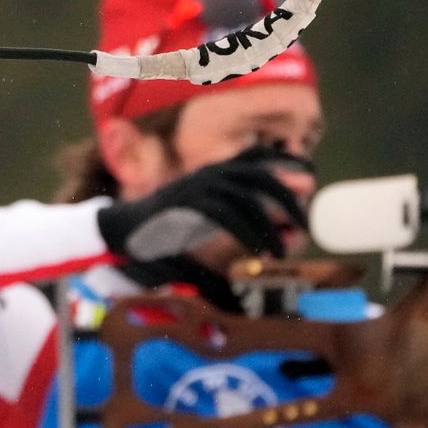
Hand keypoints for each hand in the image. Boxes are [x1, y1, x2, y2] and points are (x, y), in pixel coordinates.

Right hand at [97, 148, 310, 306]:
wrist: (118, 237)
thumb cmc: (159, 239)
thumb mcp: (201, 238)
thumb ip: (230, 246)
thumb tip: (262, 269)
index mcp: (211, 176)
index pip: (254, 158)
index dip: (283, 161)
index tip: (309, 174)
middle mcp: (206, 176)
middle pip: (258, 174)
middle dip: (286, 192)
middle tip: (304, 221)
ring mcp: (195, 188)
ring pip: (246, 194)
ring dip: (269, 221)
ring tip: (282, 249)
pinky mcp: (186, 205)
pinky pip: (226, 213)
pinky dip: (247, 232)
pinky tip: (257, 252)